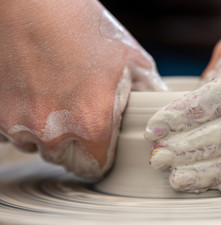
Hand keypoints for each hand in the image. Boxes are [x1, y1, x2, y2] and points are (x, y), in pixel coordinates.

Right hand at [0, 0, 164, 177]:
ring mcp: (20, 122)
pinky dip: (25, 123)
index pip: (96, 167)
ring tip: (58, 103)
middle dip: (77, 148)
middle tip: (81, 122)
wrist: (28, 4)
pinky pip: (14, 133)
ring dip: (49, 135)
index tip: (102, 149)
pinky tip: (36, 97)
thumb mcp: (128, 55)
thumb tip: (159, 104)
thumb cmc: (78, 24)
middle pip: (67, 161)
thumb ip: (147, 88)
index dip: (102, 158)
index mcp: (91, 120)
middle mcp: (53, 130)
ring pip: (39, 148)